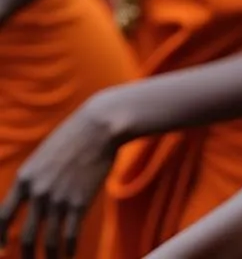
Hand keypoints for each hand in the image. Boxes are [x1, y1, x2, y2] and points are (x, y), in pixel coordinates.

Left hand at [0, 91, 123, 257]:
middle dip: (27, 254)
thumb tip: (29, 200)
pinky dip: (69, 248)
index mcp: (25, 179)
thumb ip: (34, 179)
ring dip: (50, 255)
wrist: (101, 125)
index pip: (2, 218)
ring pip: (49, 240)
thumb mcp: (44, 154)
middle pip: (27, 236)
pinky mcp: (81, 201)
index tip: (2, 250)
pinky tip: (70, 254)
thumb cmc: (74, 136)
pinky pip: (71, 234)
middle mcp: (38, 193)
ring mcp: (59, 198)